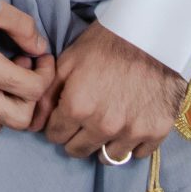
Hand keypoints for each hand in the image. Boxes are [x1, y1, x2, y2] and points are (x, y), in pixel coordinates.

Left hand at [38, 21, 182, 160]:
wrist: (151, 34)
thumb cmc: (106, 43)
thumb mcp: (68, 61)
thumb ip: (48, 94)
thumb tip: (35, 122)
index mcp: (77, 107)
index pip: (55, 136)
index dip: (57, 124)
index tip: (65, 114)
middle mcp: (103, 125)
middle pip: (77, 150)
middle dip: (76, 136)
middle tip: (84, 119)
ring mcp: (131, 131)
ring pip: (108, 157)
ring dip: (104, 143)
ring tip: (108, 123)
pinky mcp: (155, 132)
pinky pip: (137, 154)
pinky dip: (132, 143)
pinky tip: (130, 124)